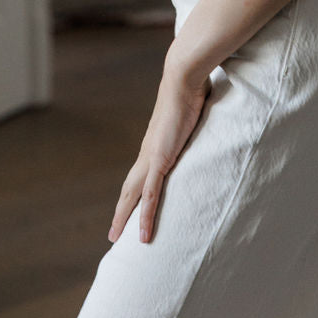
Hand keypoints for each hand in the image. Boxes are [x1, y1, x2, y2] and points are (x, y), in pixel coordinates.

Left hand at [108, 59, 212, 244]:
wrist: (183, 79)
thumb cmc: (190, 90)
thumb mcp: (192, 113)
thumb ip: (194, 122)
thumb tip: (205, 116)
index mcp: (155, 144)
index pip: (139, 175)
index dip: (133, 193)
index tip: (128, 208)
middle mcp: (148, 153)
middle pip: (129, 189)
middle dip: (121, 211)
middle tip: (113, 234)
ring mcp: (152, 157)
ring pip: (133, 196)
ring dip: (124, 217)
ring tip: (115, 237)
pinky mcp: (160, 159)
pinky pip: (152, 194)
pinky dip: (147, 215)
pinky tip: (143, 234)